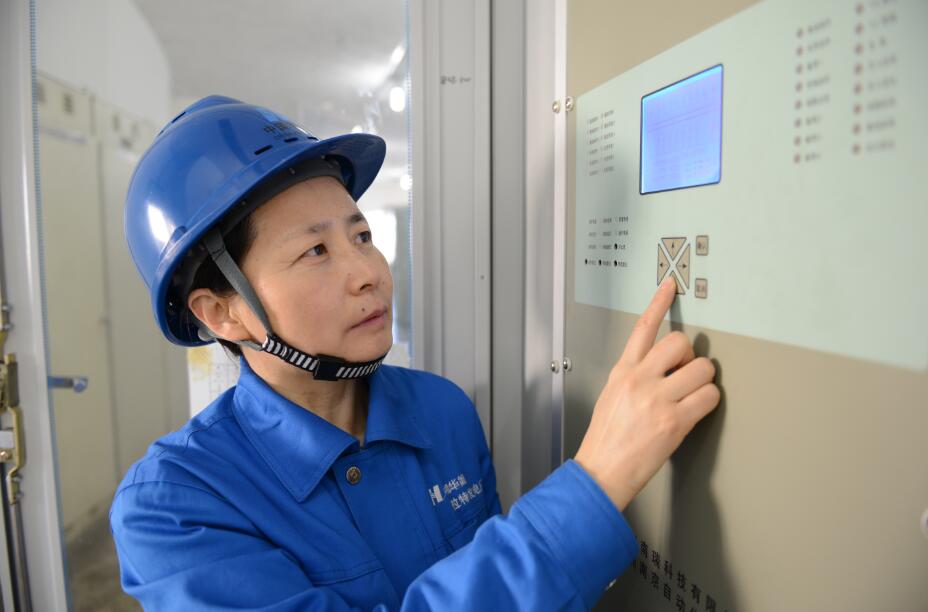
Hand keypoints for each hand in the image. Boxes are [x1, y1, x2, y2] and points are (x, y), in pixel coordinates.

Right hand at [573, 275, 719, 511]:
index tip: (670, 286)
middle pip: (681, 343)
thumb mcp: (611, 396)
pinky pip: (709, 397)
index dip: (659, 303)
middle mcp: (640, 379)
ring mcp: (657, 399)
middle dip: (690, 358)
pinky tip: (695, 410)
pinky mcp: (674, 421)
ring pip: (703, 369)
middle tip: (685, 375)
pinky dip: (708, 402)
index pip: (643, 327)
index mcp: (623, 371)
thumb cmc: (605, 439)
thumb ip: (635, 376)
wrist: (602, 470)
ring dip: (703, 381)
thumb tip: (663, 367)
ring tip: (690, 396)